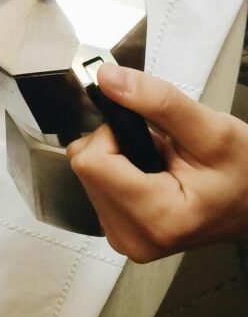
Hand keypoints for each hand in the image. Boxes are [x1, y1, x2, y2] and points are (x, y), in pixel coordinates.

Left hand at [68, 65, 247, 261]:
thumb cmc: (245, 174)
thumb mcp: (211, 128)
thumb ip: (156, 101)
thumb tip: (109, 79)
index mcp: (157, 218)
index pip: (90, 161)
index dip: (113, 134)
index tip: (145, 131)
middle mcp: (133, 236)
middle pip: (85, 165)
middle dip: (116, 144)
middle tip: (160, 149)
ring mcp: (124, 237)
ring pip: (86, 172)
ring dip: (118, 156)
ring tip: (161, 163)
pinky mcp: (119, 230)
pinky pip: (95, 183)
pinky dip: (118, 169)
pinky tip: (151, 173)